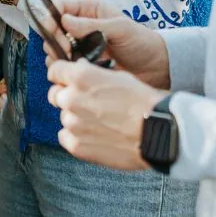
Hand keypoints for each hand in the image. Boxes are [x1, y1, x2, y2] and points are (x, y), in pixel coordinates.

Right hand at [44, 0, 170, 88]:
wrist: (156, 68)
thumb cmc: (142, 42)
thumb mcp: (120, 28)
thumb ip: (92, 25)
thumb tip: (64, 20)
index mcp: (89, 10)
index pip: (60, 7)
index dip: (52, 18)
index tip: (53, 32)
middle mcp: (81, 26)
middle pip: (53, 29)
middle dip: (54, 40)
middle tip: (67, 52)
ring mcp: (81, 45)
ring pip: (56, 48)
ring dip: (59, 56)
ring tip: (74, 63)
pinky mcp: (84, 63)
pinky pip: (66, 64)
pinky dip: (67, 68)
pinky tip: (79, 72)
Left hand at [47, 59, 165, 170]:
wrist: (160, 133)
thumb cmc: (144, 103)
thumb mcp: (118, 76)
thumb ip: (91, 75)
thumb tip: (79, 72)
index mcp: (81, 77)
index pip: (54, 71)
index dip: (62, 76)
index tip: (67, 81)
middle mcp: (71, 98)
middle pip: (56, 95)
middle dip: (68, 98)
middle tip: (89, 105)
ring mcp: (72, 123)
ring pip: (64, 117)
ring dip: (76, 119)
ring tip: (101, 124)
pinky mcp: (76, 145)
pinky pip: (66, 137)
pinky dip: (77, 137)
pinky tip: (96, 137)